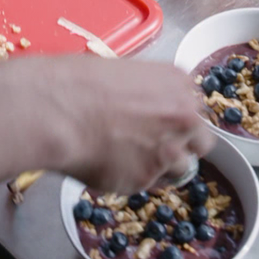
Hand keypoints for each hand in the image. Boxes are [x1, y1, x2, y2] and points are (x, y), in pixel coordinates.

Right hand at [36, 57, 214, 193]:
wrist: (57, 110)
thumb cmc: (77, 84)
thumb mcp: (122, 73)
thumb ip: (147, 94)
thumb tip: (144, 111)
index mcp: (178, 83)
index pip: (195, 108)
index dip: (178, 119)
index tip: (163, 125)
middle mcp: (183, 116)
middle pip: (201, 141)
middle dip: (182, 146)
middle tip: (155, 148)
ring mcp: (169, 149)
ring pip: (180, 169)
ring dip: (160, 167)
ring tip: (126, 158)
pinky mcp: (147, 179)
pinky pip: (147, 185)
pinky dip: (130, 179)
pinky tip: (107, 163)